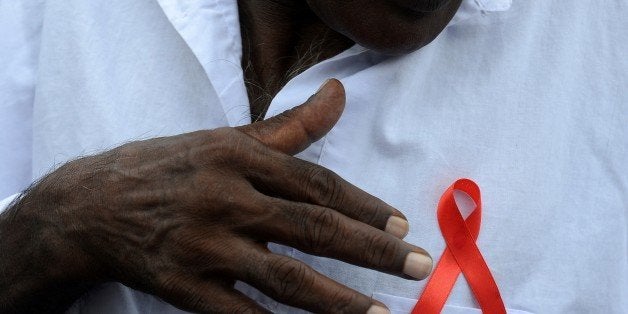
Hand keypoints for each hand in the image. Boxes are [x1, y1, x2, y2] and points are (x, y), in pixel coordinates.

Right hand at [4, 79, 431, 312]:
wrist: (90, 204)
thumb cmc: (168, 167)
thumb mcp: (224, 137)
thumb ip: (289, 126)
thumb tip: (339, 95)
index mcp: (237, 156)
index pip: (317, 184)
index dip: (364, 205)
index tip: (400, 223)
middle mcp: (223, 197)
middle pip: (313, 228)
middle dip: (373, 249)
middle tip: (418, 263)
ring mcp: (202, 244)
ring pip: (286, 277)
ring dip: (340, 299)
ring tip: (383, 311)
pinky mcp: (182, 285)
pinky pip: (241, 313)